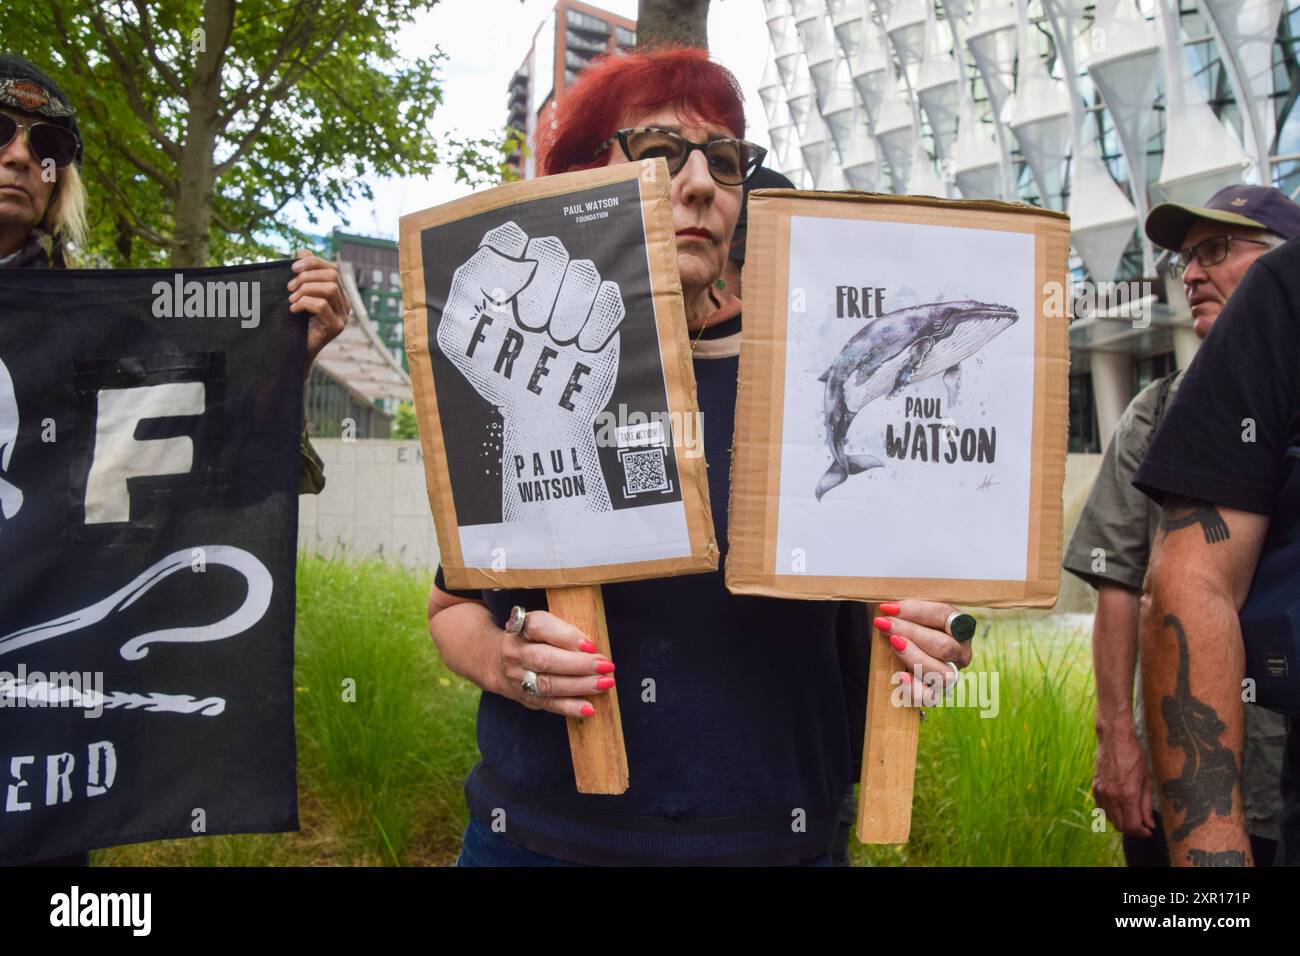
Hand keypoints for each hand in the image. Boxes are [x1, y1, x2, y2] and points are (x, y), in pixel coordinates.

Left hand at [289, 248, 349, 374]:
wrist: (293, 353)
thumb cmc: (294, 323)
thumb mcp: (297, 294)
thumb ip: (302, 274)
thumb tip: (303, 250)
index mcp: (337, 294)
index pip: (331, 268)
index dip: (312, 262)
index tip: (292, 268)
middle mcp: (344, 304)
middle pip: (332, 275)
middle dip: (307, 276)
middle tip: (289, 288)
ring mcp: (343, 316)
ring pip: (330, 288)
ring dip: (305, 290)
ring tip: (291, 300)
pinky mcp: (336, 328)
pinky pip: (322, 305)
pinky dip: (304, 303)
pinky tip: (293, 310)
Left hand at [437, 222, 625, 520]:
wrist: (539, 414)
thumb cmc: (497, 373)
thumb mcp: (460, 334)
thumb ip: (468, 283)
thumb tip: (508, 250)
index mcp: (505, 277)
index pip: (510, 236)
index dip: (510, 256)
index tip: (503, 294)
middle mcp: (541, 279)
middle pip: (551, 249)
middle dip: (540, 291)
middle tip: (530, 326)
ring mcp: (575, 296)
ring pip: (584, 269)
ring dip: (569, 310)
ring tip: (556, 341)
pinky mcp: (603, 315)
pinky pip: (609, 296)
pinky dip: (596, 323)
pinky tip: (582, 348)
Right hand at [493, 609, 614, 717]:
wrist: (496, 660)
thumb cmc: (533, 639)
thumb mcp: (543, 625)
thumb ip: (565, 632)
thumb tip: (593, 649)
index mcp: (521, 628)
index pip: (540, 627)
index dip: (567, 636)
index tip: (591, 645)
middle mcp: (516, 652)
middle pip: (545, 660)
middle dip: (579, 664)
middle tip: (606, 666)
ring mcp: (518, 677)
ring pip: (548, 684)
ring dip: (580, 685)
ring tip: (605, 683)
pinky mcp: (525, 697)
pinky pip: (549, 704)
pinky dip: (570, 707)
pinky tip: (590, 708)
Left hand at [874, 600, 974, 704]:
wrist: (897, 655)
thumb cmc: (905, 630)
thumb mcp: (906, 614)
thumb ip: (902, 608)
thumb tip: (886, 604)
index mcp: (958, 626)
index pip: (944, 614)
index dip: (916, 610)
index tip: (888, 607)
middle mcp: (960, 652)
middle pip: (943, 645)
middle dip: (910, 633)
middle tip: (884, 624)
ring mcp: (951, 675)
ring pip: (941, 673)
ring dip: (913, 656)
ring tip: (892, 643)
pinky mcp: (936, 694)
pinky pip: (930, 697)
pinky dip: (915, 687)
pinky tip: (900, 676)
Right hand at [1093, 721, 1155, 835]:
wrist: (1114, 739)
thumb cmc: (1133, 756)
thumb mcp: (1146, 780)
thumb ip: (1146, 805)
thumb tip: (1149, 823)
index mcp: (1128, 795)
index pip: (1133, 825)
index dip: (1142, 832)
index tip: (1149, 831)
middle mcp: (1112, 796)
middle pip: (1120, 826)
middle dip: (1133, 830)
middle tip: (1142, 826)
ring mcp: (1101, 792)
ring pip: (1110, 819)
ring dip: (1121, 822)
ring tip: (1132, 817)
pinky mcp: (1095, 787)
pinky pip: (1101, 808)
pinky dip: (1111, 813)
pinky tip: (1120, 807)